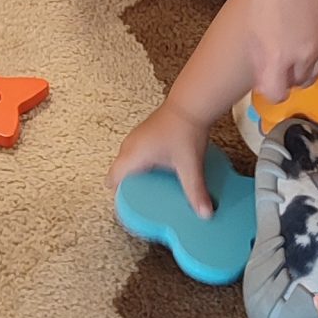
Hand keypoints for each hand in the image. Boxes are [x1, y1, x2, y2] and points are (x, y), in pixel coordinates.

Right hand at [109, 101, 213, 217]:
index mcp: (133, 155)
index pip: (113, 178)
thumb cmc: (184, 130)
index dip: (117, 193)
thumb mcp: (189, 165)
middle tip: (142, 200)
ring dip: (134, 173)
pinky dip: (141, 162)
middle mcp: (130, 145)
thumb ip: (195, 191)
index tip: (126, 206)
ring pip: (127, 160)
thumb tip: (204, 213)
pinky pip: (135, 152)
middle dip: (127, 185)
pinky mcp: (144, 132)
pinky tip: (158, 168)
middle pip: (119, 171)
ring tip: (150, 186)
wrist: (190, 103)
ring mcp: (136, 136)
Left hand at [246, 0, 317, 105]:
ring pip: (316, 73)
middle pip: (298, 83)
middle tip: (284, 56)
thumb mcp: (254, 38)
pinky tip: (312, 39)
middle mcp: (302, 57)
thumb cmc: (266, 4)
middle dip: (290, 75)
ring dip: (307, 66)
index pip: (277, 94)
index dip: (274, 90)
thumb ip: (262, 67)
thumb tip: (269, 87)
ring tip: (298, 45)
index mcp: (276, 58)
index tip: (273, 82)